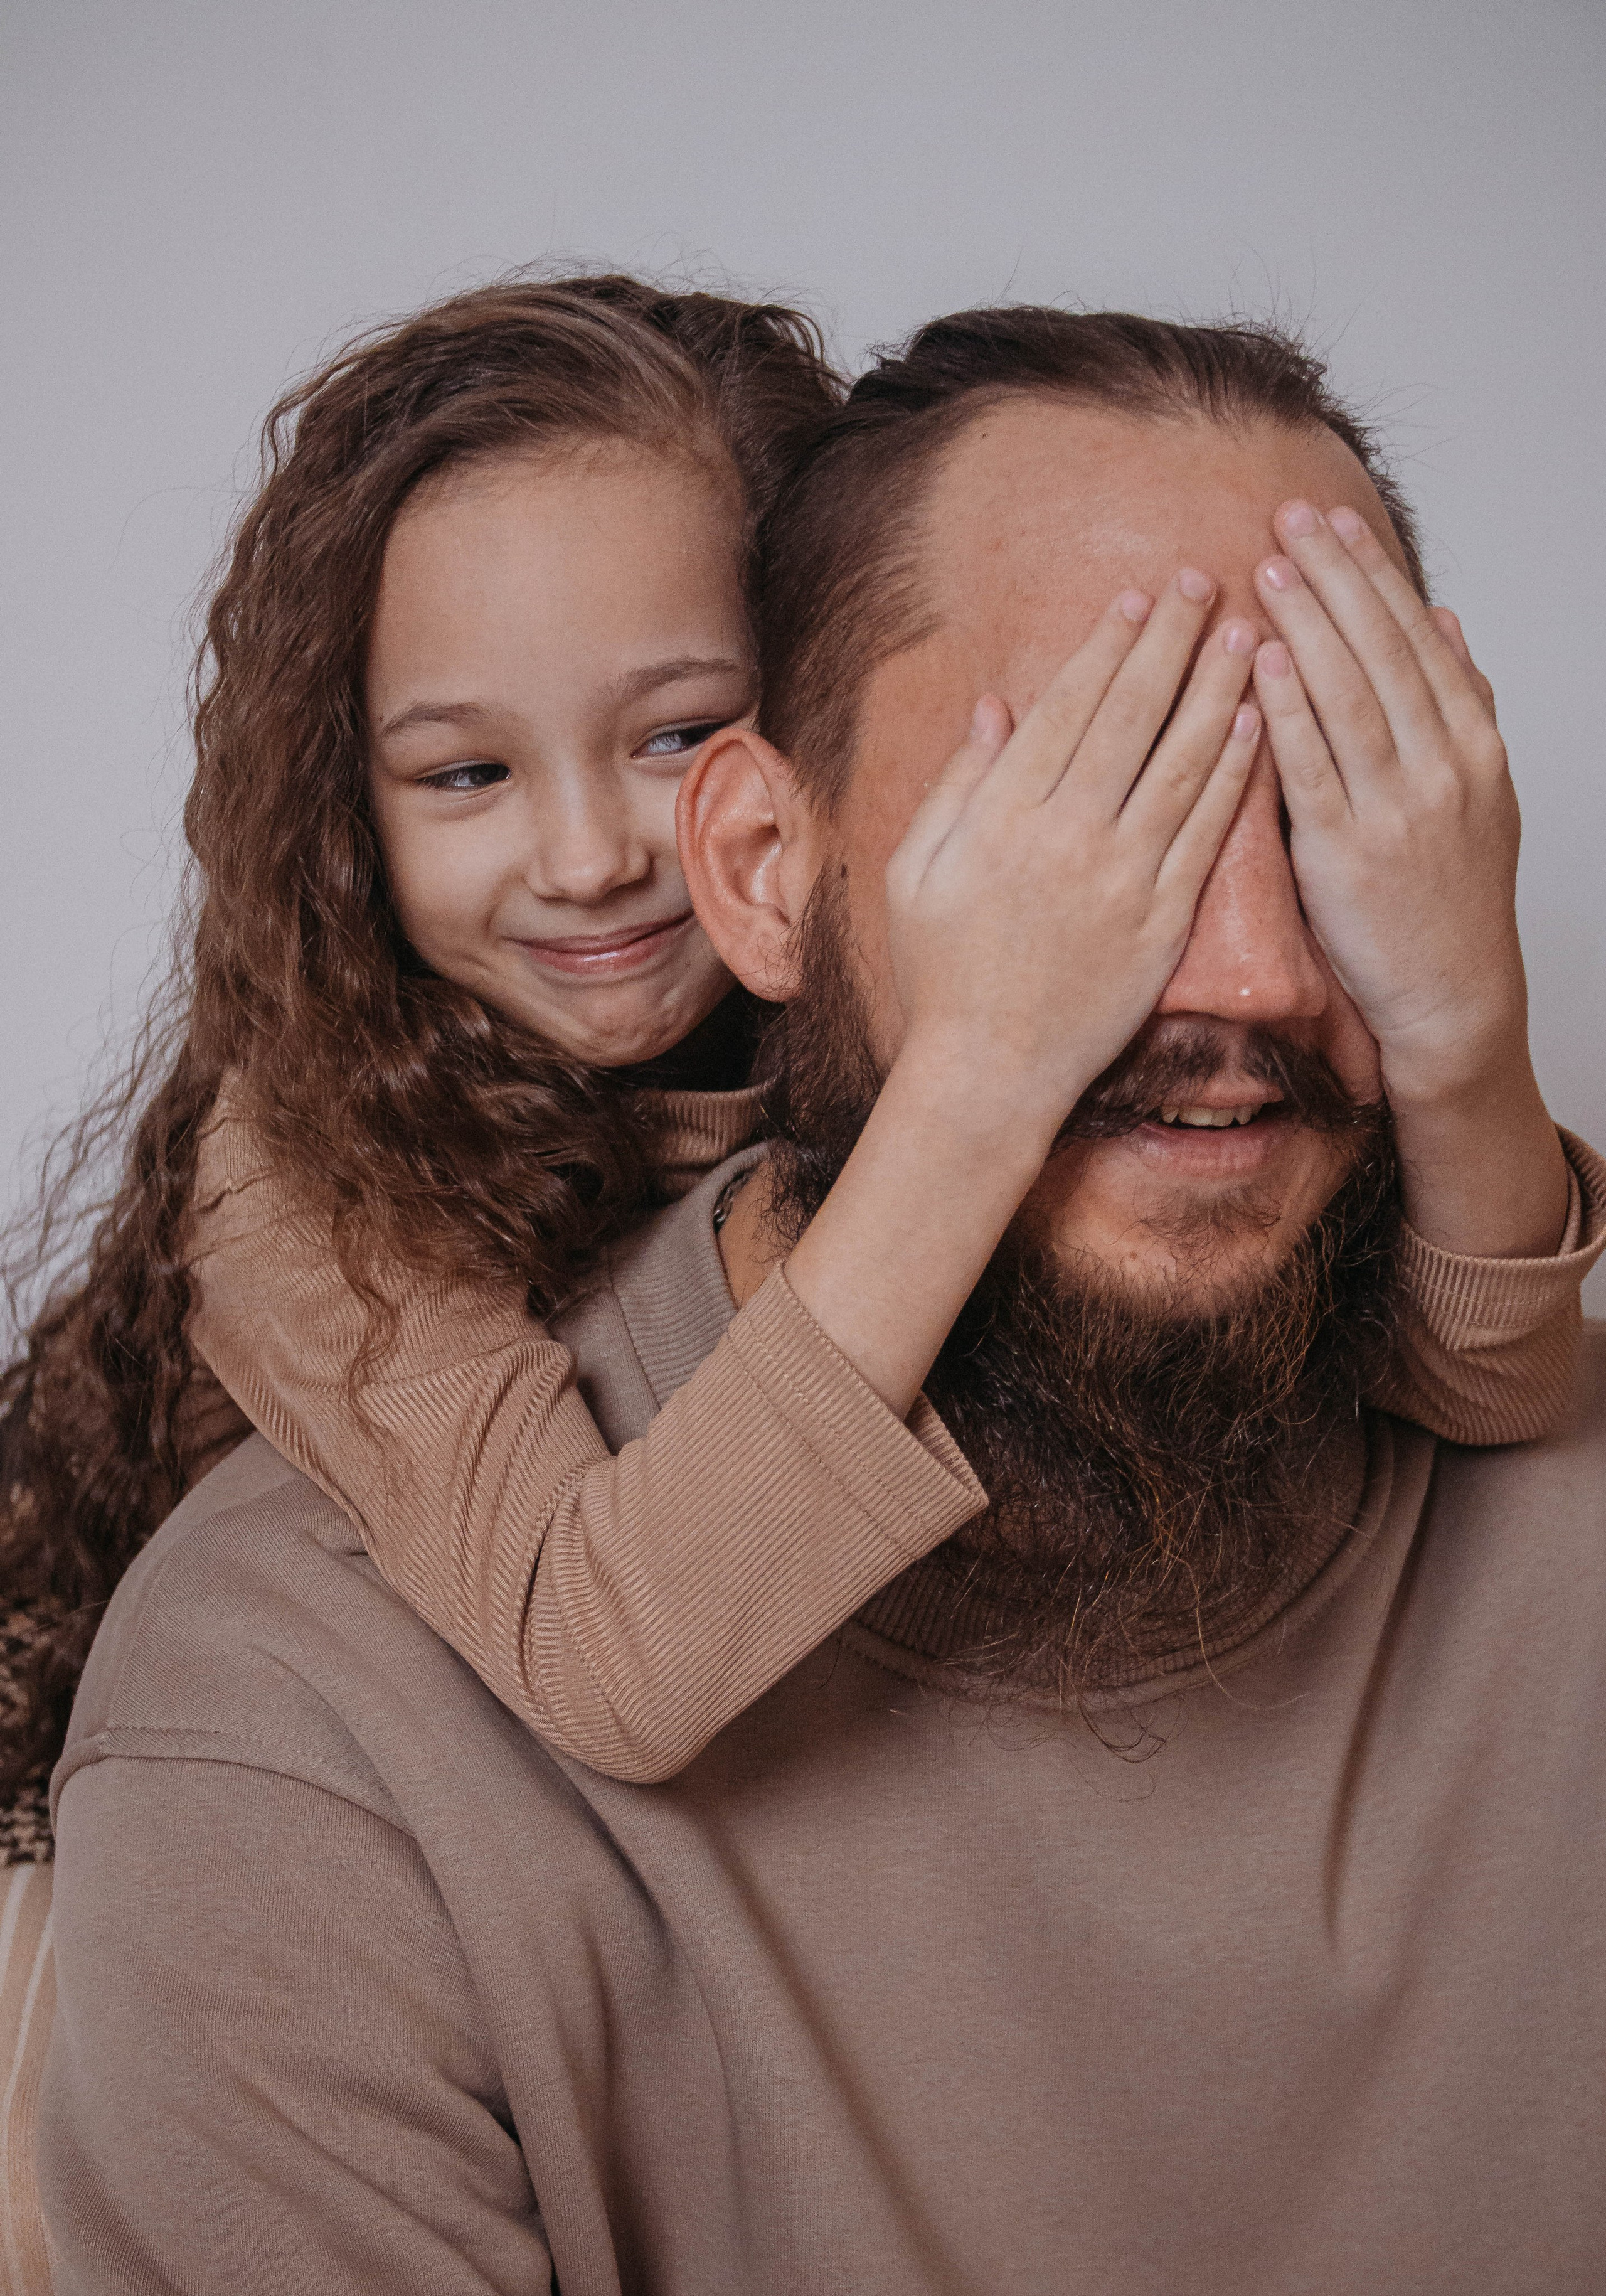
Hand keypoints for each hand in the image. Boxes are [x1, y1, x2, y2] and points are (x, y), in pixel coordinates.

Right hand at [884, 568, 1261, 1147]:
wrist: (988, 1072)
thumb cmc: (941, 973)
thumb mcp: (915, 872)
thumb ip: (956, 785)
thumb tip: (996, 707)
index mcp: (1002, 817)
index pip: (1066, 709)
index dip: (1106, 647)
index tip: (1137, 598)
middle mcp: (1066, 837)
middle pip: (1130, 717)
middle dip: (1170, 644)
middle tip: (1204, 584)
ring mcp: (1120, 879)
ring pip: (1179, 764)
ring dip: (1216, 691)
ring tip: (1245, 634)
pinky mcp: (1161, 922)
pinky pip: (1205, 834)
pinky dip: (1231, 775)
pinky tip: (1255, 724)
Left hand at [1250, 500, 1522, 1104]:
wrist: (1452, 991)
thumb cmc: (1450, 891)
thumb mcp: (1479, 789)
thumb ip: (1459, 700)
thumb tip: (1443, 618)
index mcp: (1473, 744)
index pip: (1417, 637)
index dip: (1374, 574)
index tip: (1336, 521)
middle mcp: (1442, 767)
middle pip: (1384, 651)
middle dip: (1337, 578)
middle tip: (1290, 518)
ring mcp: (1396, 809)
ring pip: (1350, 695)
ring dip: (1309, 626)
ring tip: (1270, 568)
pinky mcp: (1346, 853)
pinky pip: (1312, 766)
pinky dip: (1286, 709)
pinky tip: (1259, 662)